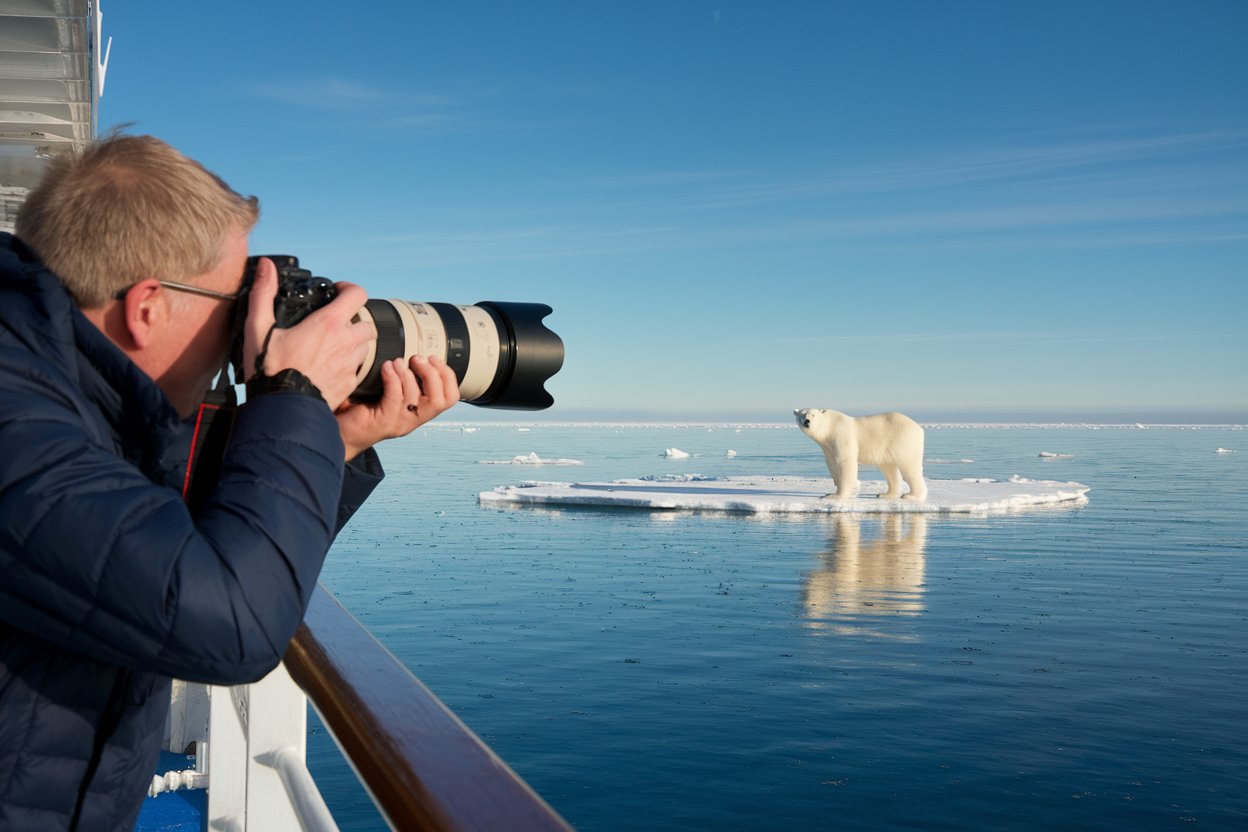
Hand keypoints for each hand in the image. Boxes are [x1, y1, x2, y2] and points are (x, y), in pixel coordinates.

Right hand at [243, 257, 375, 410]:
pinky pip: (357, 369)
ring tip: (332, 345)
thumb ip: (263, 293)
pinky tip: (329, 367)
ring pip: (364, 347)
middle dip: (354, 320)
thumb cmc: (270, 369)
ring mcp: (350, 365)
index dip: (349, 289)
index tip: (337, 291)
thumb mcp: (259, 327)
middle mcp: (345, 342)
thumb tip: (266, 265)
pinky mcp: (349, 384)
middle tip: (335, 323)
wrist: (282, 410)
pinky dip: (348, 365)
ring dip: (353, 343)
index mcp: (328, 324)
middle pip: (366, 323)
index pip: (357, 295)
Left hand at [336, 354, 460, 460]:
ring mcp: (399, 423)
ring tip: (397, 362)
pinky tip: (385, 368)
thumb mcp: (388, 392)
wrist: (339, 431)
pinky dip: (393, 378)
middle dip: (432, 374)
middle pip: (441, 400)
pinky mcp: (383, 422)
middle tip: (417, 359)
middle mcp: (413, 420)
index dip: (447, 375)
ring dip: (408, 374)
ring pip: (417, 398)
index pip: (450, 398)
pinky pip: (395, 397)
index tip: (432, 358)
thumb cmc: (360, 408)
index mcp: (419, 412)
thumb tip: (411, 351)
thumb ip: (403, 378)